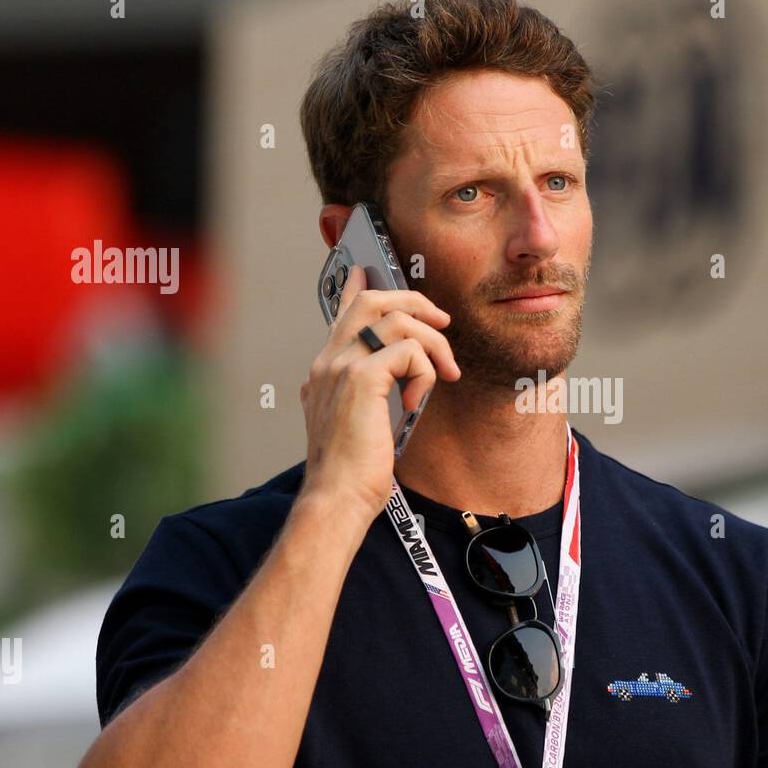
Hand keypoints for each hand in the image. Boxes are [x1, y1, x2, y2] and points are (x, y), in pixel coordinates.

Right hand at [298, 266, 460, 515]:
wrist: (336, 498)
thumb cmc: (352, 471)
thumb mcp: (357, 422)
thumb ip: (366, 394)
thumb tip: (394, 381)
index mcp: (325, 369)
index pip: (342, 312)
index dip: (360, 286)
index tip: (370, 269)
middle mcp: (328, 361)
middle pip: (371, 300)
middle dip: (415, 302)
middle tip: (442, 324)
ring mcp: (341, 366)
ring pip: (396, 319)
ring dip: (433, 344)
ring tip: (442, 375)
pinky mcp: (361, 379)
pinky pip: (407, 351)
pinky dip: (424, 372)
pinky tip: (418, 401)